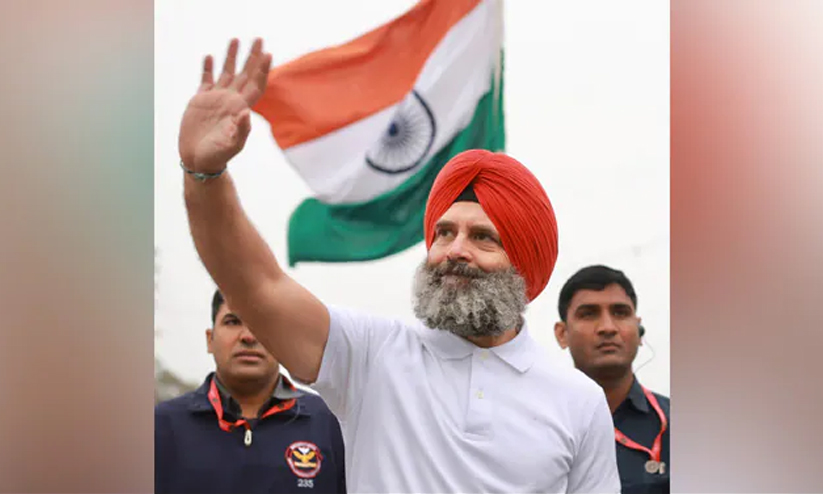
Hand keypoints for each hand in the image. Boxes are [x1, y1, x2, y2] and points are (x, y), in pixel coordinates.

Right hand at [178, 38, 272, 173]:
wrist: (198, 161)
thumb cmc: (217, 156)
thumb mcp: (231, 145)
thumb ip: (240, 130)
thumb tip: (246, 113)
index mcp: (241, 108)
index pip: (256, 84)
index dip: (262, 70)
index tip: (268, 53)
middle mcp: (231, 100)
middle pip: (245, 73)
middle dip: (252, 56)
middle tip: (259, 39)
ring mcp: (216, 99)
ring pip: (227, 72)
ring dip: (231, 56)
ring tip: (236, 39)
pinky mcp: (200, 101)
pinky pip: (206, 79)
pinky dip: (208, 67)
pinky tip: (210, 56)